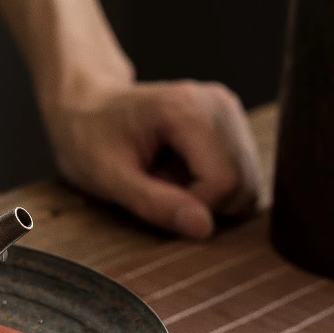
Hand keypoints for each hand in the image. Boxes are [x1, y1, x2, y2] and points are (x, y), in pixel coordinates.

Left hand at [39, 65, 260, 238]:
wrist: (87, 109)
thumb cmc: (90, 140)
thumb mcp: (108, 178)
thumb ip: (154, 203)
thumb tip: (204, 228)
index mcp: (187, 109)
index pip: (224, 181)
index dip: (195, 208)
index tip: (155, 200)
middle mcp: (218, 104)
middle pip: (243, 184)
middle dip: (203, 203)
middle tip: (158, 188)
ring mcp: (229, 112)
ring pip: (247, 183)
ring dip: (208, 197)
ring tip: (166, 179)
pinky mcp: (231, 125)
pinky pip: (240, 176)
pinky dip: (212, 187)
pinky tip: (178, 173)